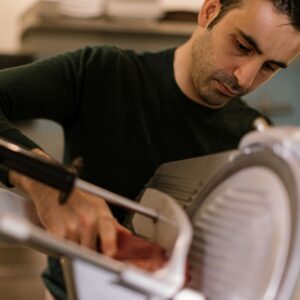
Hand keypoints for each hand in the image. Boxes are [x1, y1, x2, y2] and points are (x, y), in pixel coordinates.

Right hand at [9, 149, 127, 256]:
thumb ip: (112, 223)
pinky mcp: (57, 234)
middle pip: (93, 250)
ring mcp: (73, 227)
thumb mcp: (98, 205)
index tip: (111, 255)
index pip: (110, 232)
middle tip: (85, 242)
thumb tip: (126, 236)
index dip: (111, 247)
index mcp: (100, 212)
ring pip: (78, 252)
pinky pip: (63, 250)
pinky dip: (62, 248)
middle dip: (90, 251)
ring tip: (73, 234)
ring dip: (75, 249)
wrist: (51, 189)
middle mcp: (88, 220)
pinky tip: (63, 235)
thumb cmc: (76, 198)